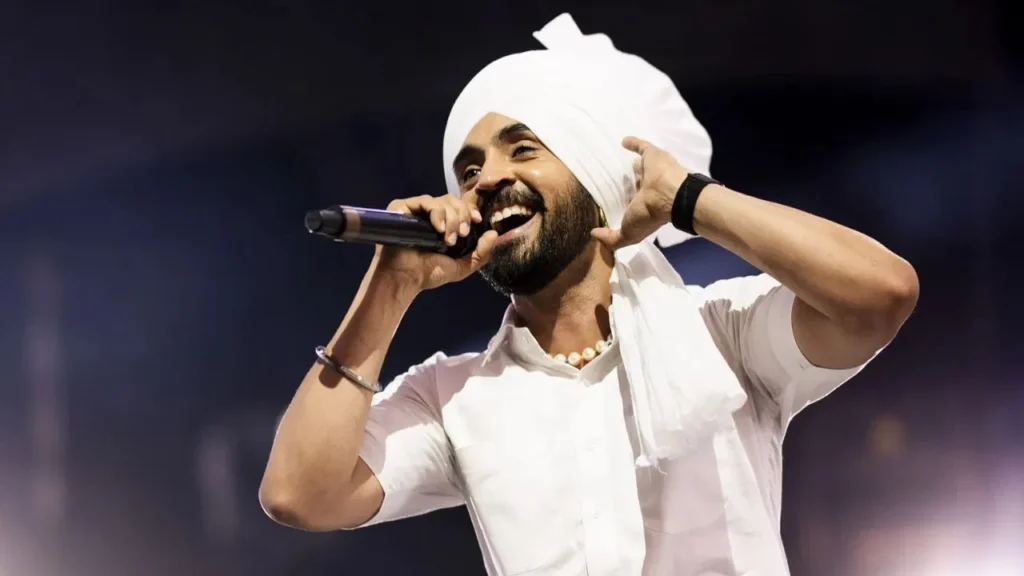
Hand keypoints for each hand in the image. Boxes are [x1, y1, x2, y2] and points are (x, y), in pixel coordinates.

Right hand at [374, 194, 498, 291]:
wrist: (405, 278)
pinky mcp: (403, 207)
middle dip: (462, 217)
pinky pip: (425, 201)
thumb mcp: (461, 267)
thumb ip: (480, 253)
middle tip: (462, 235)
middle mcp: (430, 215)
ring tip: (448, 239)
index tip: (477, 220)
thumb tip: (494, 233)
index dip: (470, 210)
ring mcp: (416, 210)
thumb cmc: (428, 273)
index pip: (460, 207)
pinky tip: (438, 229)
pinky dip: (436, 213)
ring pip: (442, 200)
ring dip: (451, 219)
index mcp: (443, 224)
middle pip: (453, 201)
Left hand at [591, 136, 689, 249]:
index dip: (625, 204)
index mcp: (644, 207)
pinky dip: (633, 143)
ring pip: (639, 168)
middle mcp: (649, 190)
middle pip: (636, 186)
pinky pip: (642, 147)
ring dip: (633, 166)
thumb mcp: (628, 234)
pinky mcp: (653, 156)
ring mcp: (652, 173)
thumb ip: (611, 237)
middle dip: (629, 184)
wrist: (671, 195)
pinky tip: (624, 141)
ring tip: (618, 163)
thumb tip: (593, 233)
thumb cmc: (649, 215)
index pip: (633, 205)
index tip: (612, 204)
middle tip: (614, 182)